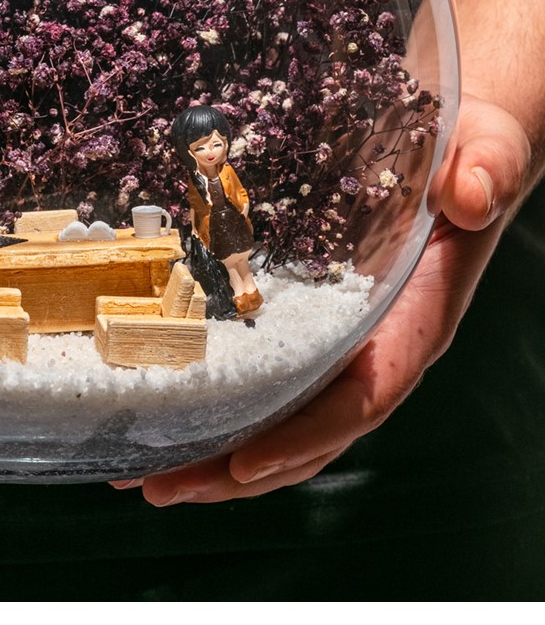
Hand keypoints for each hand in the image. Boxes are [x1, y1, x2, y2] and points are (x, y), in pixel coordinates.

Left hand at [138, 95, 531, 505]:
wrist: (458, 139)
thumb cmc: (470, 148)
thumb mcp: (485, 148)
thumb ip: (486, 170)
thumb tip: (470, 192)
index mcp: (415, 320)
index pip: (363, 395)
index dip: (306, 434)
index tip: (245, 460)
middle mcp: (373, 343)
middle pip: (307, 429)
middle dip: (235, 467)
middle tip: (161, 485)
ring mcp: (334, 337)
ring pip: (277, 414)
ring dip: (211, 450)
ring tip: (138, 473)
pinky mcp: (301, 314)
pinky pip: (259, 370)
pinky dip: (209, 398)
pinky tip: (152, 408)